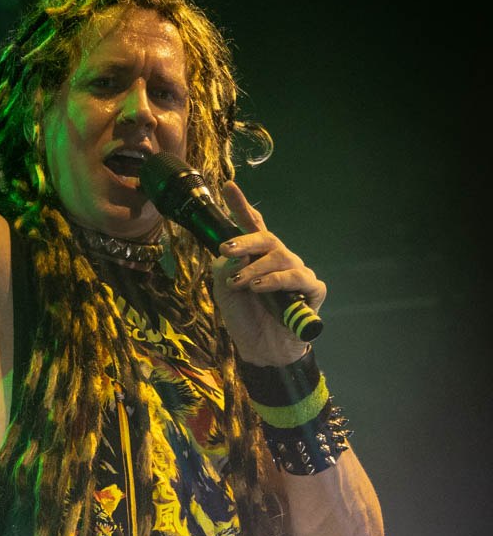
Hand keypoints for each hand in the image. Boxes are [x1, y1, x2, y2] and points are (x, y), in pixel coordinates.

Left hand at [211, 180, 326, 366]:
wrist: (260, 349)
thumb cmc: (244, 317)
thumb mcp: (224, 290)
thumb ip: (225, 267)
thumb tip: (234, 251)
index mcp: (258, 256)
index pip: (252, 225)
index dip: (242, 206)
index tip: (228, 186)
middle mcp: (280, 259)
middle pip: (267, 238)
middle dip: (246, 240)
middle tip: (227, 248)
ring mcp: (298, 273)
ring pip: (280, 257)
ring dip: (256, 269)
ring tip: (240, 282)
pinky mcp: (312, 290)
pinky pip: (298, 278)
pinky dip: (277, 281)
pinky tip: (260, 288)